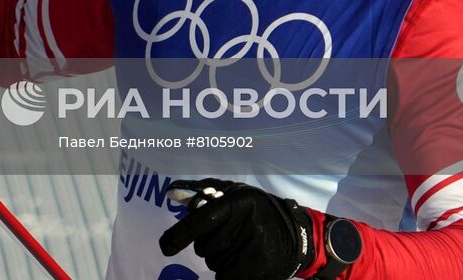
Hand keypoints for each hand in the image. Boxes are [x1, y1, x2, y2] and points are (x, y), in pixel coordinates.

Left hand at [160, 179, 315, 279]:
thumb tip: (169, 191)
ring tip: (241, 246)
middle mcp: (245, 224)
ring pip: (212, 262)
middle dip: (208, 243)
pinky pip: (224, 276)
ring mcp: (252, 250)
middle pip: (204, 245)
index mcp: (238, 201)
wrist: (297, 236)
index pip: (202, 219)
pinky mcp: (256, 272)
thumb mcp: (233, 192)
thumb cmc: (258, 210)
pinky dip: (227, 272)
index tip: (165, 247)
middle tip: (230, 235)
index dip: (180, 234)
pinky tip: (241, 261)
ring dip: (219, 257)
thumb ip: (201, 192)